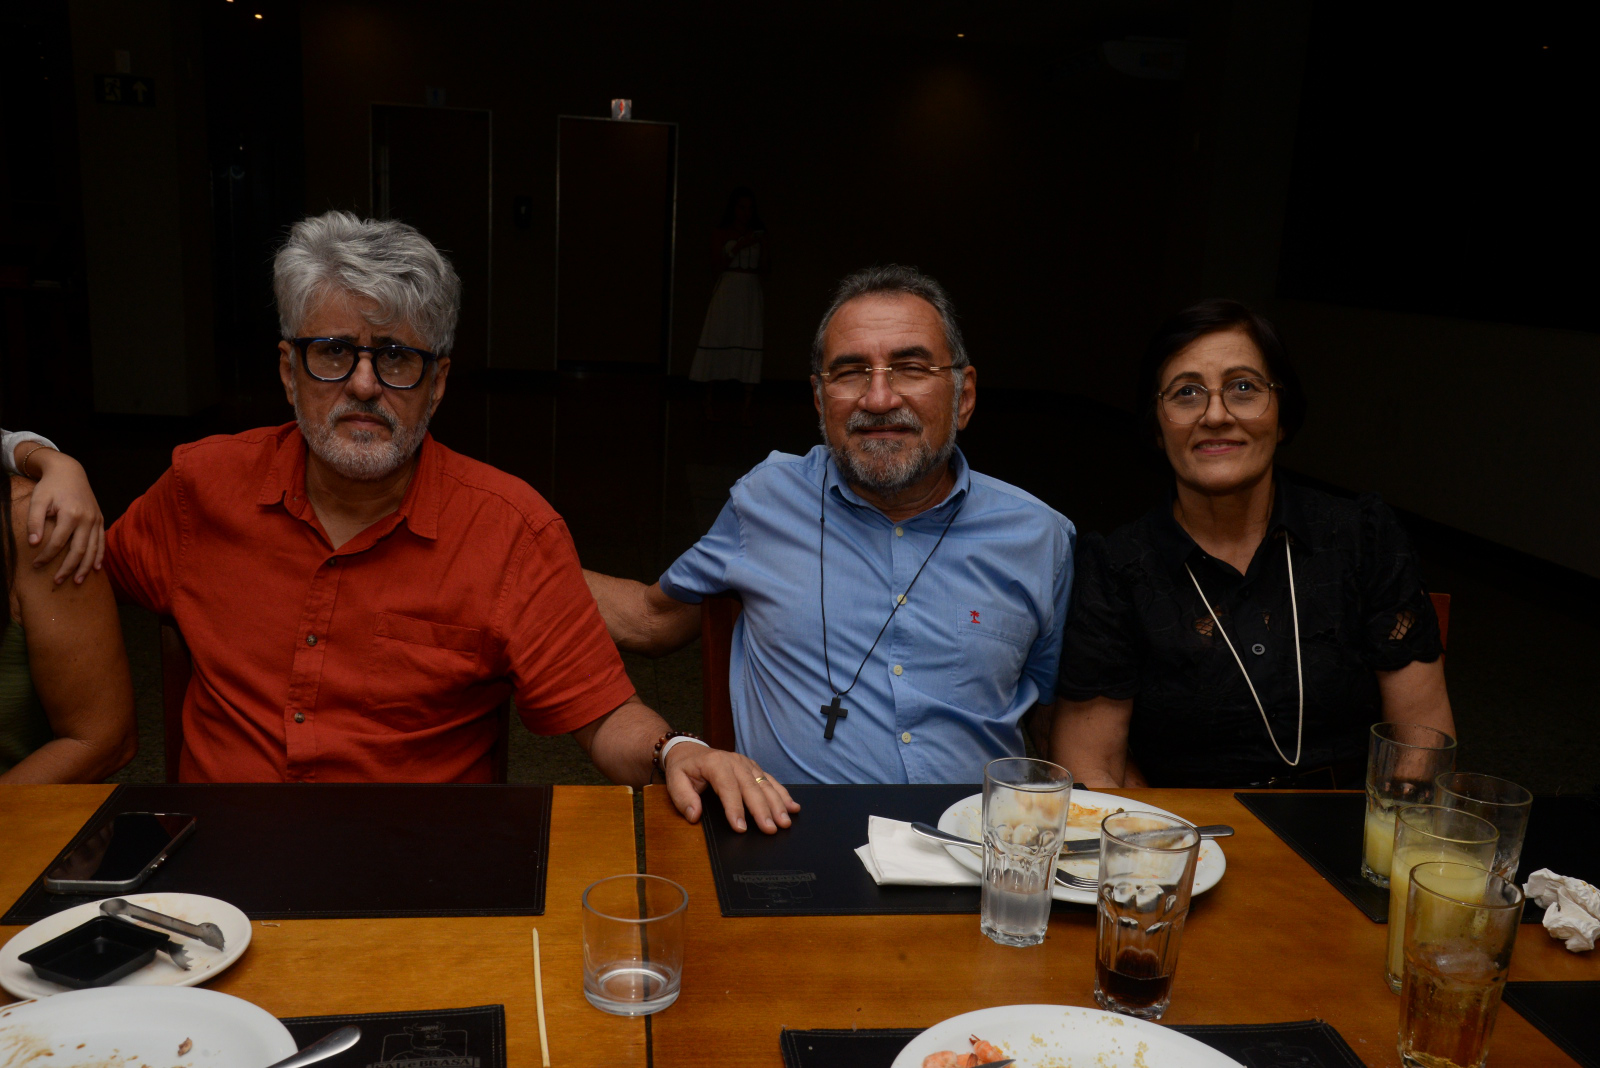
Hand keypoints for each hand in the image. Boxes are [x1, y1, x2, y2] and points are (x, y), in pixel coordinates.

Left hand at [25, 452, 104, 583]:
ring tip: (78, 581)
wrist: (69, 471)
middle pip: (79, 550)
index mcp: (71, 514)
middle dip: (68, 568)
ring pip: (93, 549)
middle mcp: (87, 519)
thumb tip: (34, 543)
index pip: (58, 542)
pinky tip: (96, 568)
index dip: (47, 556)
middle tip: (57, 581)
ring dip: (85, 567)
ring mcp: (96, 520)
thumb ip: (34, 521)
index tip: (36, 565)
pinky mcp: (100, 519)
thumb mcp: (38, 500)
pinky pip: (101, 542)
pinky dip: (99, 556)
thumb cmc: (50, 486)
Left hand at [663, 743, 799, 833]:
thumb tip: (694, 814)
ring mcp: (747, 764)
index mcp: (715, 764)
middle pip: (752, 787)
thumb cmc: (684, 768)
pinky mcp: (754, 768)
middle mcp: (735, 762)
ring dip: (777, 804)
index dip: (735, 808)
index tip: (741, 827)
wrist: (689, 751)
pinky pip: (771, 780)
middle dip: (763, 810)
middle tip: (771, 829)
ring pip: (765, 784)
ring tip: (785, 822)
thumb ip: (683, 798)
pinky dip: (783, 794)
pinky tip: (793, 806)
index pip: (728, 788)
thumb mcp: (674, 780)